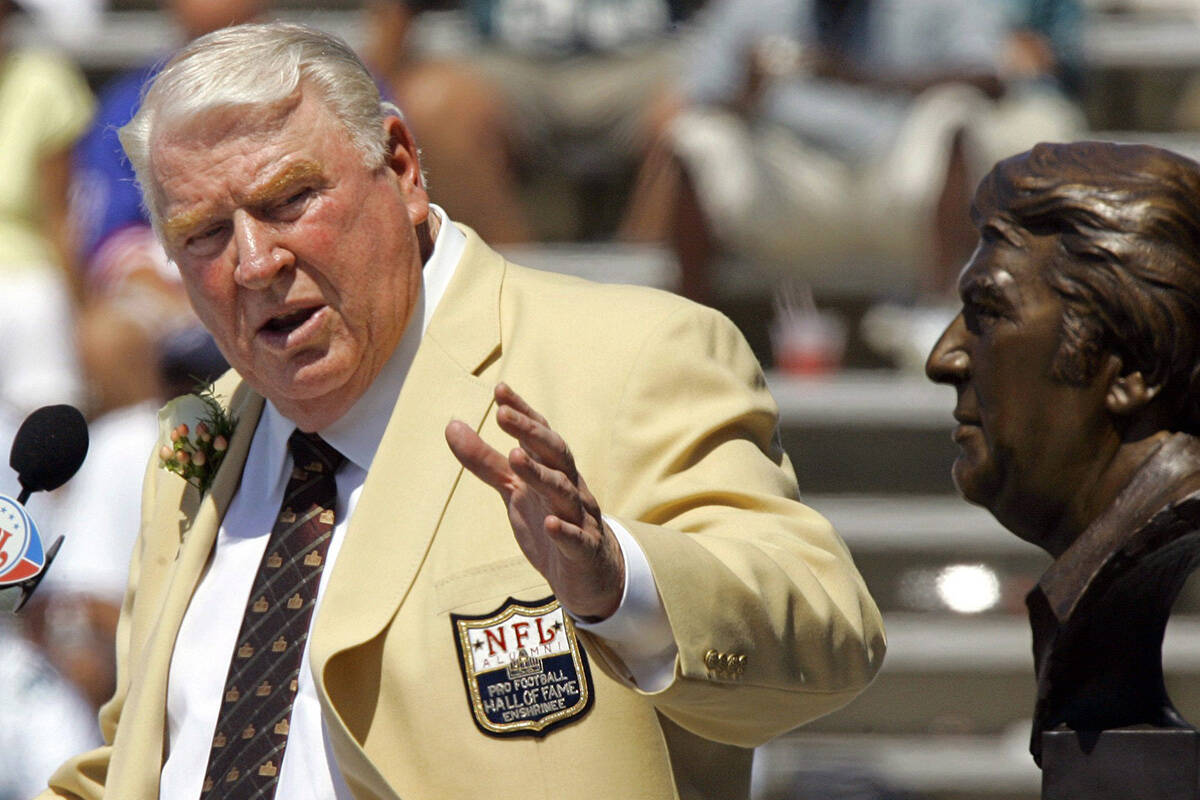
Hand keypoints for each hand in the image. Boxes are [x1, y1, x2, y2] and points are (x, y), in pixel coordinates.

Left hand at [445, 383, 624, 619]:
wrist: (589, 574)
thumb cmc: (549, 521)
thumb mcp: (513, 490)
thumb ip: (485, 460)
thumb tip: (451, 424)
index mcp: (551, 469)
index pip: (539, 435)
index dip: (522, 412)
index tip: (500, 390)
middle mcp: (569, 486)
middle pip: (555, 454)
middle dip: (531, 433)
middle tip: (503, 415)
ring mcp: (580, 518)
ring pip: (564, 491)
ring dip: (541, 475)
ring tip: (516, 457)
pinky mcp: (584, 551)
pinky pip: (577, 539)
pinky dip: (564, 530)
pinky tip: (550, 524)